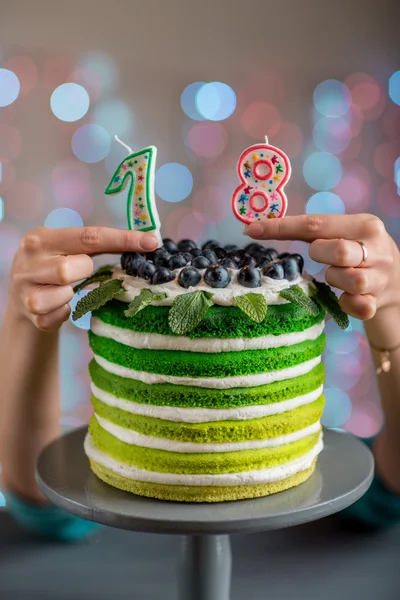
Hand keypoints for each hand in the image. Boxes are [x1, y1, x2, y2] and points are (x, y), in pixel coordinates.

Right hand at [9, 226, 157, 330]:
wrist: (21, 294)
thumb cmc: (53, 266)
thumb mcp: (66, 249)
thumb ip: (97, 244)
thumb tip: (146, 243)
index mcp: (42, 237)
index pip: (90, 236)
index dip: (124, 239)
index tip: (151, 243)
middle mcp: (29, 259)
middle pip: (70, 269)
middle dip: (83, 273)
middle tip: (78, 273)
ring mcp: (25, 287)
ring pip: (62, 294)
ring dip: (70, 295)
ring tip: (63, 290)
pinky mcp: (28, 311)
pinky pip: (58, 316)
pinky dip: (63, 313)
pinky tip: (56, 306)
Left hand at [245, 214, 399, 319]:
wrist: (398, 281)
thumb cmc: (360, 253)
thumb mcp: (345, 234)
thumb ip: (312, 231)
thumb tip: (257, 229)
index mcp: (364, 225)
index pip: (315, 224)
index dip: (280, 228)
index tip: (250, 231)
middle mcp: (376, 248)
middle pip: (336, 251)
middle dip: (321, 256)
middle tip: (324, 259)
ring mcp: (380, 277)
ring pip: (346, 280)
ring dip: (334, 281)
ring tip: (340, 277)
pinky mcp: (378, 302)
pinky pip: (355, 306)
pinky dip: (345, 304)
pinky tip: (347, 298)